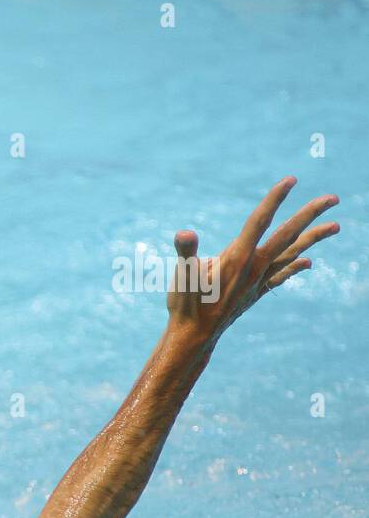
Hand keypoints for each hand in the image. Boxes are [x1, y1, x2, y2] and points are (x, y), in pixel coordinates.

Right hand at [166, 177, 338, 346]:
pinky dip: (296, 266)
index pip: (260, 222)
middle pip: (287, 235)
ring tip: (336, 226)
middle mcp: (254, 268)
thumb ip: (186, 252)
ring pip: (291, 254)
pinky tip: (308, 263)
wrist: (195, 337)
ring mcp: (258, 281)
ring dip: (313, 239)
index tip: (291, 180)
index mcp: (238, 258)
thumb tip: (184, 234)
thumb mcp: (182, 274)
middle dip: (310, 215)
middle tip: (333, 198)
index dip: (275, 200)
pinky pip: (281, 275)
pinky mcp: (255, 292)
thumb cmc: (186, 304)